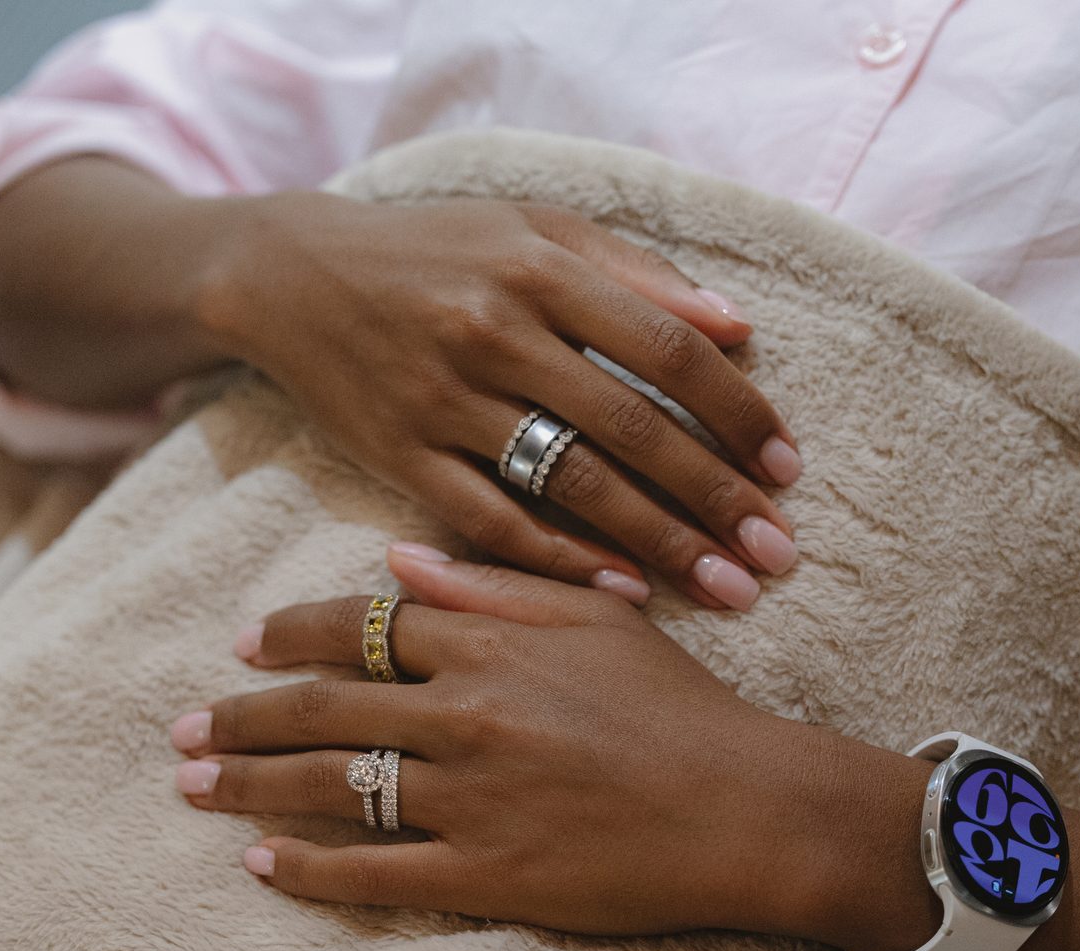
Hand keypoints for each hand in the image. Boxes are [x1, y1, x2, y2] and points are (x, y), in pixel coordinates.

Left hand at [168, 544, 939, 950]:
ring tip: (194, 788)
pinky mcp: (488, 874)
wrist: (750, 809)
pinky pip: (375, 873)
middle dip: (243, 717)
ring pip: (333, 787)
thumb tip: (401, 559)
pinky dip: (311, 869)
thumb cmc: (682, 708)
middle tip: (184, 729)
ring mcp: (472, 798)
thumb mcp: (600, 619)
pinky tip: (263, 863)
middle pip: (325, 708)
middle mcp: (467, 714)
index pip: (361, 629)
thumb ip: (497, 584)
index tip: (244, 645)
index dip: (291, 635)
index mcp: (492, 643)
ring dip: (252, 786)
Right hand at [204, 193, 803, 609]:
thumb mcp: (535, 229)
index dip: (737, 412)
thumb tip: (739, 328)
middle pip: (632, 426)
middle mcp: (495, 332)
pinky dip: (561, 559)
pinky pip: (493, 522)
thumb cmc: (439, 249)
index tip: (787, 468)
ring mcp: (443, 400)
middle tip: (778, 553)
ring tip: (726, 587)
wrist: (291, 275)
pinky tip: (624, 592)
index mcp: (540, 266)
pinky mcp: (400, 456)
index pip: (667, 348)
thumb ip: (638, 273)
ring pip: (571, 484)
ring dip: (658, 542)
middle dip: (715, 497)